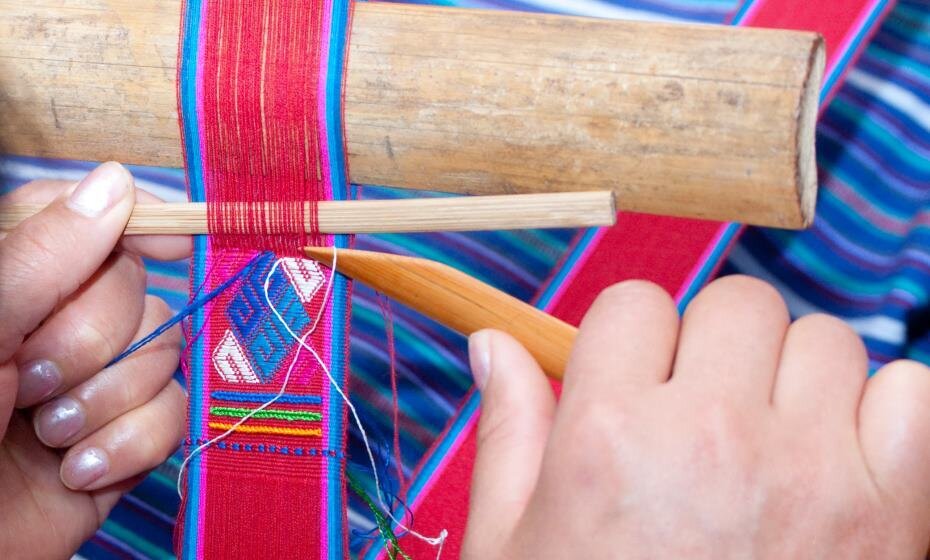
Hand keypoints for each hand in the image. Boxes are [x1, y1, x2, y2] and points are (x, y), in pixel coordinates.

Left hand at [0, 163, 189, 558]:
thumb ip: (44, 256)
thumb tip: (116, 181)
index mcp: (12, 286)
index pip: (82, 219)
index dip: (129, 221)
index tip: (167, 239)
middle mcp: (57, 327)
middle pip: (135, 288)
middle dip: (94, 340)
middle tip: (33, 380)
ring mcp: (95, 383)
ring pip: (165, 349)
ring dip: (111, 398)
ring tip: (49, 434)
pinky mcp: (124, 440)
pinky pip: (174, 414)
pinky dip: (132, 443)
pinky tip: (79, 469)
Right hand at [463, 277, 929, 558]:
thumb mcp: (515, 544)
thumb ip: (509, 430)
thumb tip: (493, 344)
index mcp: (609, 438)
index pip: (634, 304)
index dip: (632, 338)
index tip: (637, 378)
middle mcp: (712, 437)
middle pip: (734, 302)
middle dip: (714, 345)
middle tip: (703, 409)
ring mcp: (810, 472)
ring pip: (824, 338)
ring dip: (796, 376)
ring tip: (771, 441)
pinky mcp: (891, 512)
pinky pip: (912, 393)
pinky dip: (886, 411)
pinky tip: (840, 457)